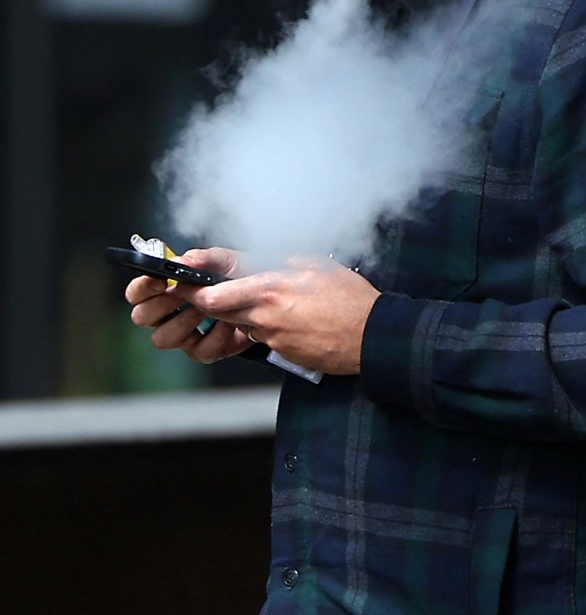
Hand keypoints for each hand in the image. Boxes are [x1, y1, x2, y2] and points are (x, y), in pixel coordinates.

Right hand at [124, 248, 251, 363]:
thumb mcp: (225, 261)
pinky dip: (216, 335)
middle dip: (163, 303)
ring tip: (208, 307)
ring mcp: (184, 335)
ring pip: (163, 338)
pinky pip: (198, 350)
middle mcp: (168, 315)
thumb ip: (201, 259)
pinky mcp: (203, 351)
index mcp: (165, 290)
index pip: (136, 293)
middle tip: (184, 293)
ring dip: (185, 320)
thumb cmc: (242, 278)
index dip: (143, 287)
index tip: (161, 280)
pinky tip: (228, 321)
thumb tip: (179, 261)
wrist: (270, 299)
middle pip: (141, 316)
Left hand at [169, 248, 379, 375]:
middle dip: (213, 302)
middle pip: (220, 313)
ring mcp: (273, 338)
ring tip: (273, 304)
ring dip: (246, 315)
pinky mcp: (283, 353)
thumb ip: (289, 263)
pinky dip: (270, 329)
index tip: (185, 285)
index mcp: (270, 290)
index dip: (194, 292)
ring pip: (243, 325)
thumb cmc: (352, 301)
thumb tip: (275, 261)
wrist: (372, 337)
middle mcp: (265, 317)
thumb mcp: (320, 267)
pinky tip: (293, 321)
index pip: (215, 296)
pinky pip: (265, 338)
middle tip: (213, 292)